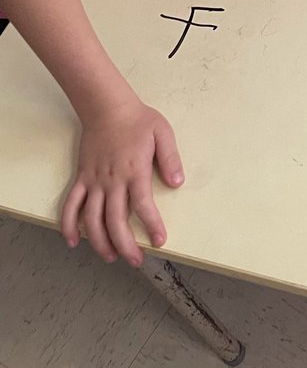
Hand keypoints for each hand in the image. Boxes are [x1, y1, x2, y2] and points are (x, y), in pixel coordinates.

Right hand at [60, 97, 183, 265]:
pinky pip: (70, 205)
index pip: (143, 206)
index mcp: (135, 171)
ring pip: (92, 219)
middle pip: (115, 221)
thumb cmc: (138, 120)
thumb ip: (171, 158)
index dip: (151, 226)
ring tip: (111, 257)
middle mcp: (112, 181)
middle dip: (126, 245)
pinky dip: (69, 225)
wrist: (107, 107)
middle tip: (136, 261)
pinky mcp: (81, 178)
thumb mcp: (162, 133)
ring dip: (100, 242)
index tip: (159, 241)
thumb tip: (178, 183)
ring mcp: (93, 181)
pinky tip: (73, 242)